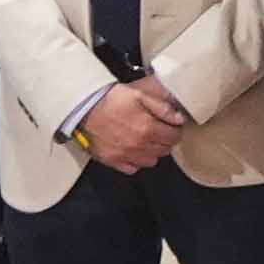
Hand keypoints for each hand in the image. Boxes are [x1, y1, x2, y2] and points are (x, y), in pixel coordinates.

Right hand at [74, 81, 191, 176]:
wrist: (84, 108)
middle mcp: (138, 146)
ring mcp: (124, 155)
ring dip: (153, 152)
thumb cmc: (112, 99)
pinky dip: (136, 161)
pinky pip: (132, 168)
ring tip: (147, 140)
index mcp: (147, 129)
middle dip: (166, 141)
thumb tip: (179, 119)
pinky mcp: (112, 160)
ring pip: (151, 161)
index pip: (174, 137)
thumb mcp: (140, 95)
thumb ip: (162, 108)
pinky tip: (134, 150)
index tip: (172, 126)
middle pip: (164, 150)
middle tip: (160, 131)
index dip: (176, 130)